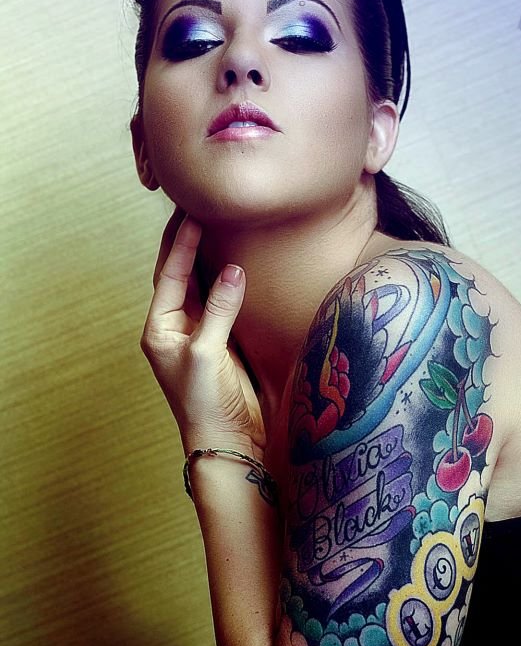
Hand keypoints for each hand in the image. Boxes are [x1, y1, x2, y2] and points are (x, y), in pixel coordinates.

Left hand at [140, 206, 265, 455]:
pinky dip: (226, 279)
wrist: (228, 441)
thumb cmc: (206, 403)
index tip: (193, 211)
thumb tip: (235, 269)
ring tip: (215, 222)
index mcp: (160, 329)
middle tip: (198, 205)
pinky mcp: (223, 341)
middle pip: (179, 274)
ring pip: (200, 285)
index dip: (182, 243)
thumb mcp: (208, 353)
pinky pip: (221, 301)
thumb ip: (219, 310)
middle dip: (187, 241)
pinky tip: (236, 260)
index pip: (169, 275)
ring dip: (206, 256)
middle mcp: (176, 327)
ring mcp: (199, 333)